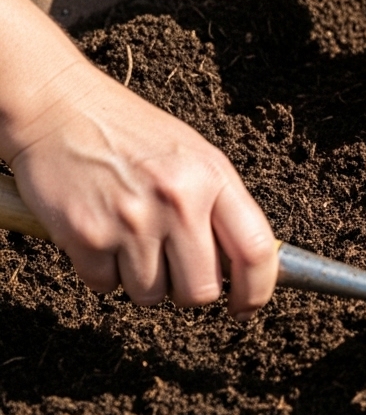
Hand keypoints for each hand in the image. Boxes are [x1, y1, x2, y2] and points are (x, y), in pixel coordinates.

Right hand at [4, 62, 276, 318]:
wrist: (59, 108)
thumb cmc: (132, 134)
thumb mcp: (195, 156)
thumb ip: (221, 206)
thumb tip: (243, 267)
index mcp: (212, 178)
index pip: (255, 251)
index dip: (257, 291)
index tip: (246, 306)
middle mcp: (177, 201)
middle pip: (201, 291)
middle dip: (189, 290)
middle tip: (175, 267)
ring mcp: (131, 221)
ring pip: (151, 295)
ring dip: (142, 280)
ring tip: (132, 237)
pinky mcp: (86, 237)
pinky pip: (106, 286)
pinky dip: (103, 272)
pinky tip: (102, 235)